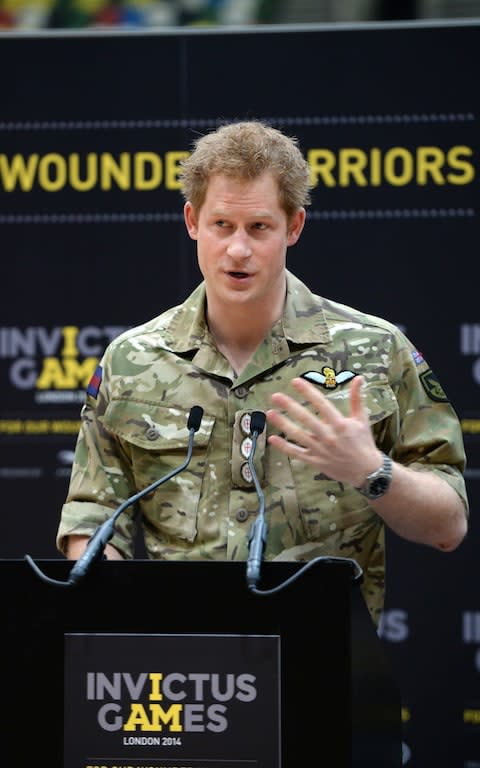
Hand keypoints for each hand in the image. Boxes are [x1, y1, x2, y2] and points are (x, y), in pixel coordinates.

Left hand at [266, 375, 382, 486]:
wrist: (367, 471)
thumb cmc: (364, 442)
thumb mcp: (362, 419)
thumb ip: (357, 398)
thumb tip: (359, 378)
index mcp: (340, 424)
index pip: (321, 404)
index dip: (308, 392)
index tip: (295, 382)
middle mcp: (328, 436)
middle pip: (306, 419)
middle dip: (290, 406)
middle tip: (275, 396)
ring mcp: (320, 450)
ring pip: (298, 436)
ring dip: (283, 424)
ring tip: (270, 413)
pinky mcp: (315, 461)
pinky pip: (297, 453)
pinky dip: (284, 447)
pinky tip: (272, 438)